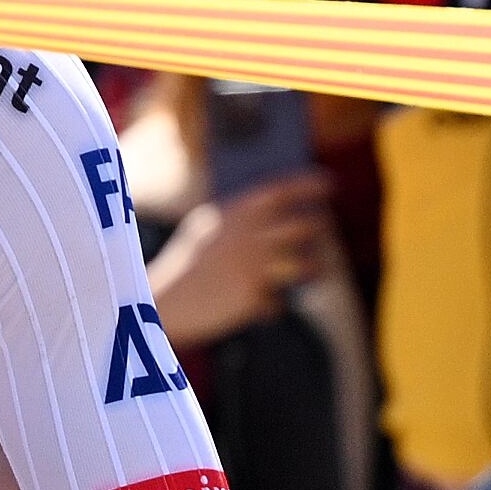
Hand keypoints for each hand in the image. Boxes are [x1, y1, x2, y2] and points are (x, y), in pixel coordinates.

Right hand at [148, 171, 337, 349]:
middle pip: (308, 225)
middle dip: (318, 232)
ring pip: (310, 265)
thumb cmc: (185, 267)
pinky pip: (279, 301)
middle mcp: (250, 234)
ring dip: (312, 270)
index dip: (310, 185)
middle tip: (318, 234)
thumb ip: (241, 223)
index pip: (282, 189)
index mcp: (234, 212)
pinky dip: (268, 305)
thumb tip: (287, 221)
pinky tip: (248, 305)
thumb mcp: (206, 232)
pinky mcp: (255, 295)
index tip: (330, 184)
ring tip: (307, 273)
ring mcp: (255, 265)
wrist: (161, 304)